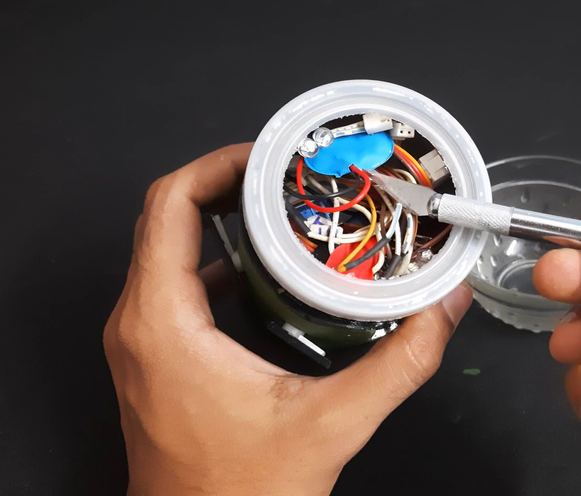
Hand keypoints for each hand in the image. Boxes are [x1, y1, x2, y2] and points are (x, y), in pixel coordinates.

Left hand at [104, 144, 471, 495]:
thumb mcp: (332, 425)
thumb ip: (399, 363)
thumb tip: (442, 310)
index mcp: (163, 324)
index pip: (169, 205)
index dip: (217, 164)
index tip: (269, 156)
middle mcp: (138, 324)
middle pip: (165, 217)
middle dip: (225, 183)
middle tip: (286, 173)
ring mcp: (142, 342)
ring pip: (167, 249)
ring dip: (218, 219)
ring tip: (282, 207)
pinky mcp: (156, 359)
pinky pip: (175, 284)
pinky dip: (215, 260)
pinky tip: (269, 271)